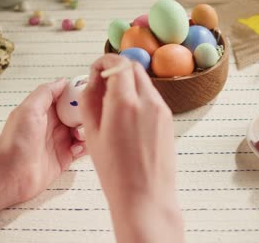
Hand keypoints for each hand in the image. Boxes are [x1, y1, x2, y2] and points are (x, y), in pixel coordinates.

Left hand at [0, 78, 85, 202]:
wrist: (11, 174)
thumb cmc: (15, 142)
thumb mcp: (29, 109)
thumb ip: (46, 93)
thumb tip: (62, 81)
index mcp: (44, 110)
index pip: (67, 97)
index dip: (79, 95)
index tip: (90, 94)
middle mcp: (54, 124)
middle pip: (78, 114)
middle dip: (85, 114)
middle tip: (85, 118)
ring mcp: (60, 141)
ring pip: (83, 131)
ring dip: (86, 131)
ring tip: (78, 136)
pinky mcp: (65, 158)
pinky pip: (83, 149)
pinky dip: (85, 147)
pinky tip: (76, 148)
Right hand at [80, 54, 183, 242]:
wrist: (145, 197)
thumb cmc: (115, 172)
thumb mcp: (92, 134)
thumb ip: (90, 100)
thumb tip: (93, 80)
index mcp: (125, 103)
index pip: (119, 63)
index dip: (105, 61)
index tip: (97, 69)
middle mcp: (148, 101)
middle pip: (134, 67)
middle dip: (117, 70)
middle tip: (102, 86)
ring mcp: (162, 110)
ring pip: (144, 81)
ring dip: (128, 84)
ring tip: (113, 107)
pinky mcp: (168, 119)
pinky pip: (152, 97)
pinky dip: (138, 97)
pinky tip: (128, 119)